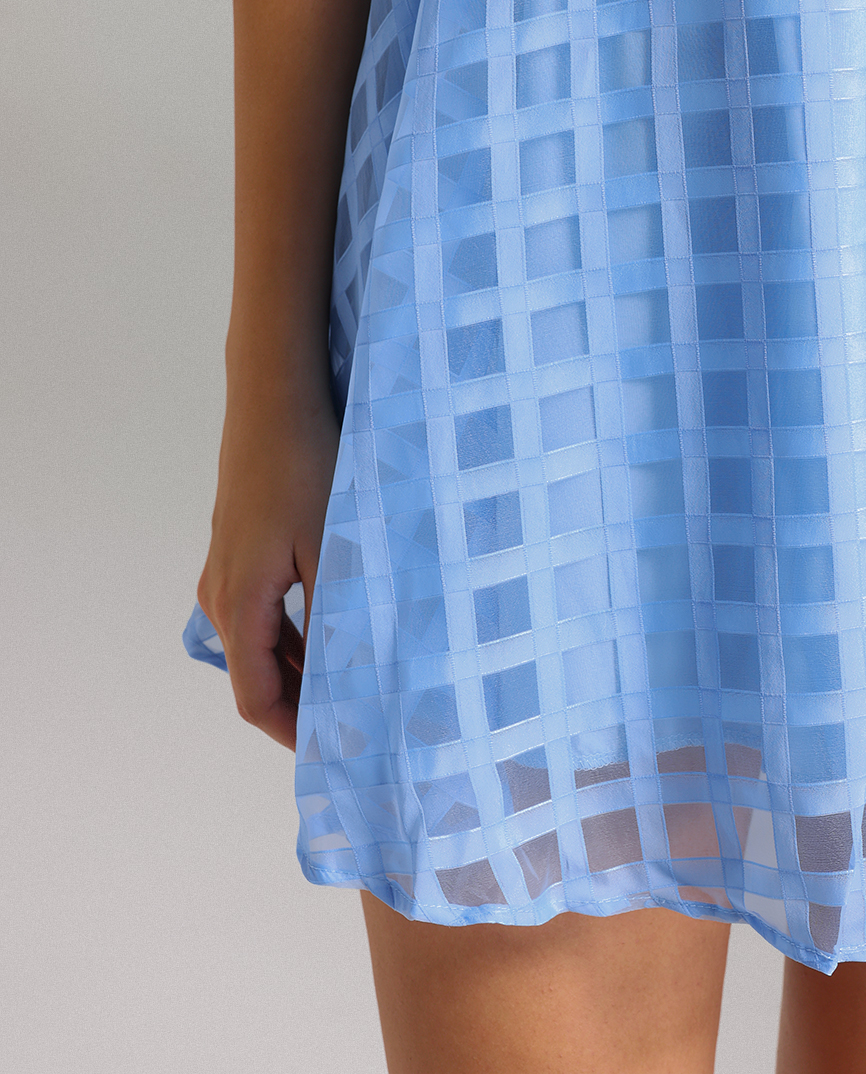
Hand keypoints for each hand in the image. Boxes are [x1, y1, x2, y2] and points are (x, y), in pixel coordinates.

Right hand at [195, 389, 341, 751]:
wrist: (273, 397)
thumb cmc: (306, 465)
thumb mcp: (331, 545)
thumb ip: (336, 615)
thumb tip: (352, 679)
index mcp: (240, 604)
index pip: (256, 699)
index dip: (294, 733)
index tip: (338, 753)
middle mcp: (221, 594)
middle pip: (257, 674)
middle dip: (304, 705)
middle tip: (360, 722)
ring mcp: (226, 569)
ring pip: (261, 641)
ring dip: (303, 666)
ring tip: (359, 681)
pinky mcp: (238, 547)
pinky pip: (263, 609)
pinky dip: (296, 632)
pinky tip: (337, 627)